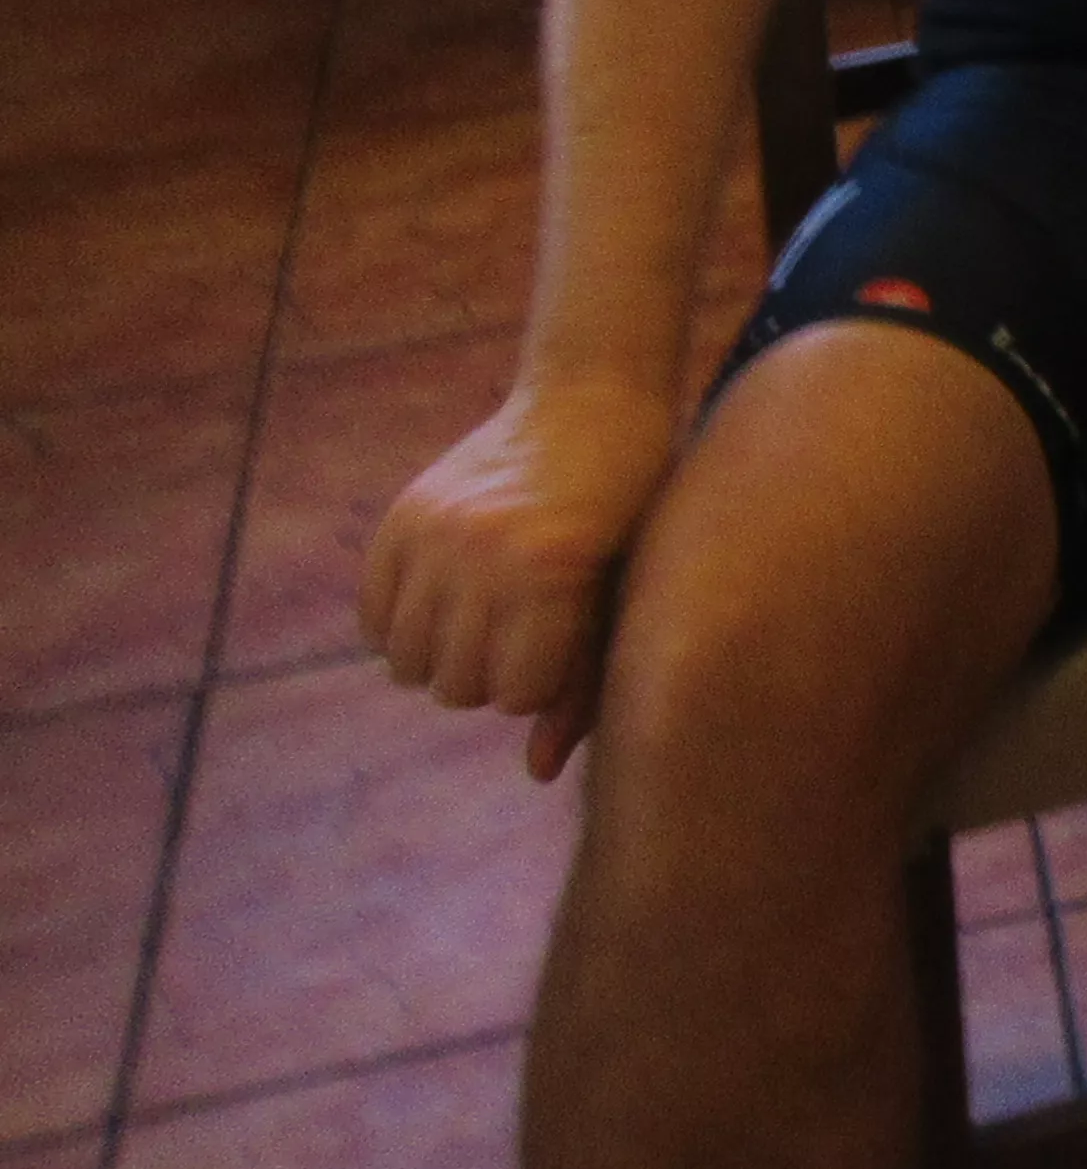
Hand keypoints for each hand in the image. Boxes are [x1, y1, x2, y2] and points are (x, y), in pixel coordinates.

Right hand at [360, 373, 684, 780]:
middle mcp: (482, 552)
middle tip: (528, 630)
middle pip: (456, 686)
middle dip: (494, 674)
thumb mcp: (624, 588)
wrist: (591, 394)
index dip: (545, 682)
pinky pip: (374, 617)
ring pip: (407, 662)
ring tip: (487, 618)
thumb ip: (584, 682)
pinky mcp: (400, 517)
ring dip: (445, 655)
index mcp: (551, 572)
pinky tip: (448, 601)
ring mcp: (434, 531)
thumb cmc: (629, 504)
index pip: (516, 696)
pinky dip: (403, 625)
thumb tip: (538, 774)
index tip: (567, 642)